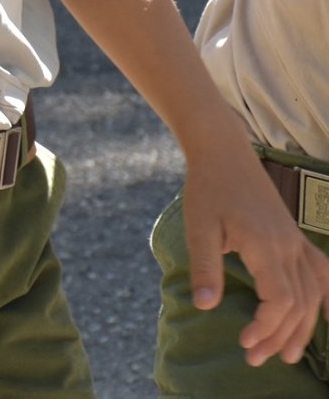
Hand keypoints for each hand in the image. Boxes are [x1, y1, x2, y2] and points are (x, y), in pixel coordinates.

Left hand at [182, 142, 328, 365]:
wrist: (224, 154)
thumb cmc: (207, 189)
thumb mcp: (197, 227)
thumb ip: (204, 267)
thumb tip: (205, 306)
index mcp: (265, 246)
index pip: (281, 299)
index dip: (267, 327)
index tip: (244, 342)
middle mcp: (289, 247)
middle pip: (299, 303)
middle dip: (280, 336)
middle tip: (257, 359)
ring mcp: (296, 242)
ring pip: (313, 293)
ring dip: (302, 326)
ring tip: (287, 354)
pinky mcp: (295, 238)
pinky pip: (322, 272)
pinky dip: (328, 298)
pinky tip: (328, 318)